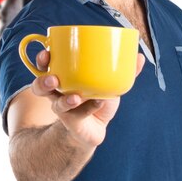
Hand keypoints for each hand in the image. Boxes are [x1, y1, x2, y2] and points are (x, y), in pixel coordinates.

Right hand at [30, 50, 145, 147]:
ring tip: (75, 97)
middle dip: (43, 80)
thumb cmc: (97, 97)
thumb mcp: (109, 81)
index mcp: (62, 76)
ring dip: (63, 99)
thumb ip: (124, 70)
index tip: (46, 53)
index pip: (45, 65)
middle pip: (40, 85)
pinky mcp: (72, 121)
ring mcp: (63, 108)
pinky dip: (90, 107)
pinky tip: (99, 101)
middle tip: (53, 78)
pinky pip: (78, 114)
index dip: (41, 60)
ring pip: (54, 103)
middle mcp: (57, 92)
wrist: (96, 126)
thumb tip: (141, 56)